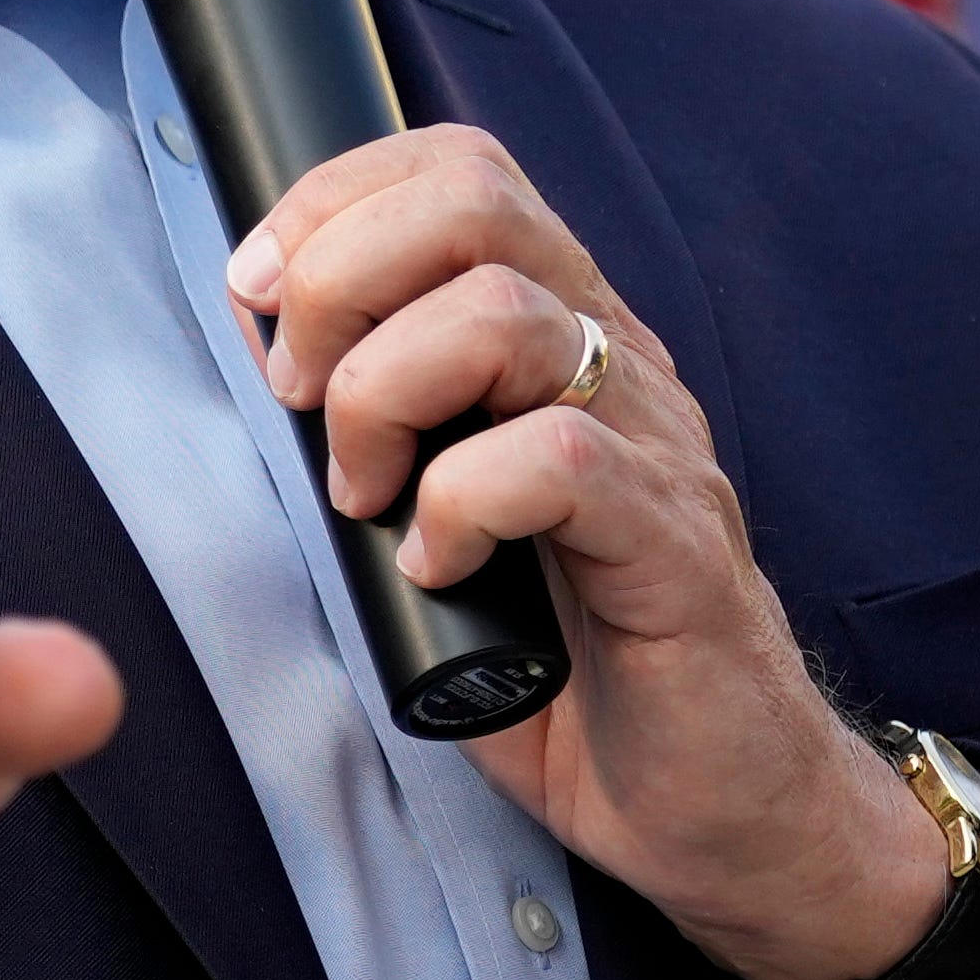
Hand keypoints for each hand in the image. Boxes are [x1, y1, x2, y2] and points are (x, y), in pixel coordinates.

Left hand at [228, 127, 979, 979]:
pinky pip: (560, 461)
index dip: (334, 202)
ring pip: (507, 316)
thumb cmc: (572, 672)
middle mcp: (615, 366)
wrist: (721, 806)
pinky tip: (436, 565)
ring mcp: (656, 448)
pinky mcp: (675, 546)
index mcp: (559, 340)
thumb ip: (375, 436)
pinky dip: (464, 501)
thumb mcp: (438, 524)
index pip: (458, 173)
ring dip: (385, 394)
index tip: (258, 296)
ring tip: (364, 495)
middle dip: (342, 280)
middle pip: (477, 205)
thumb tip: (267, 355)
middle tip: (300, 398)